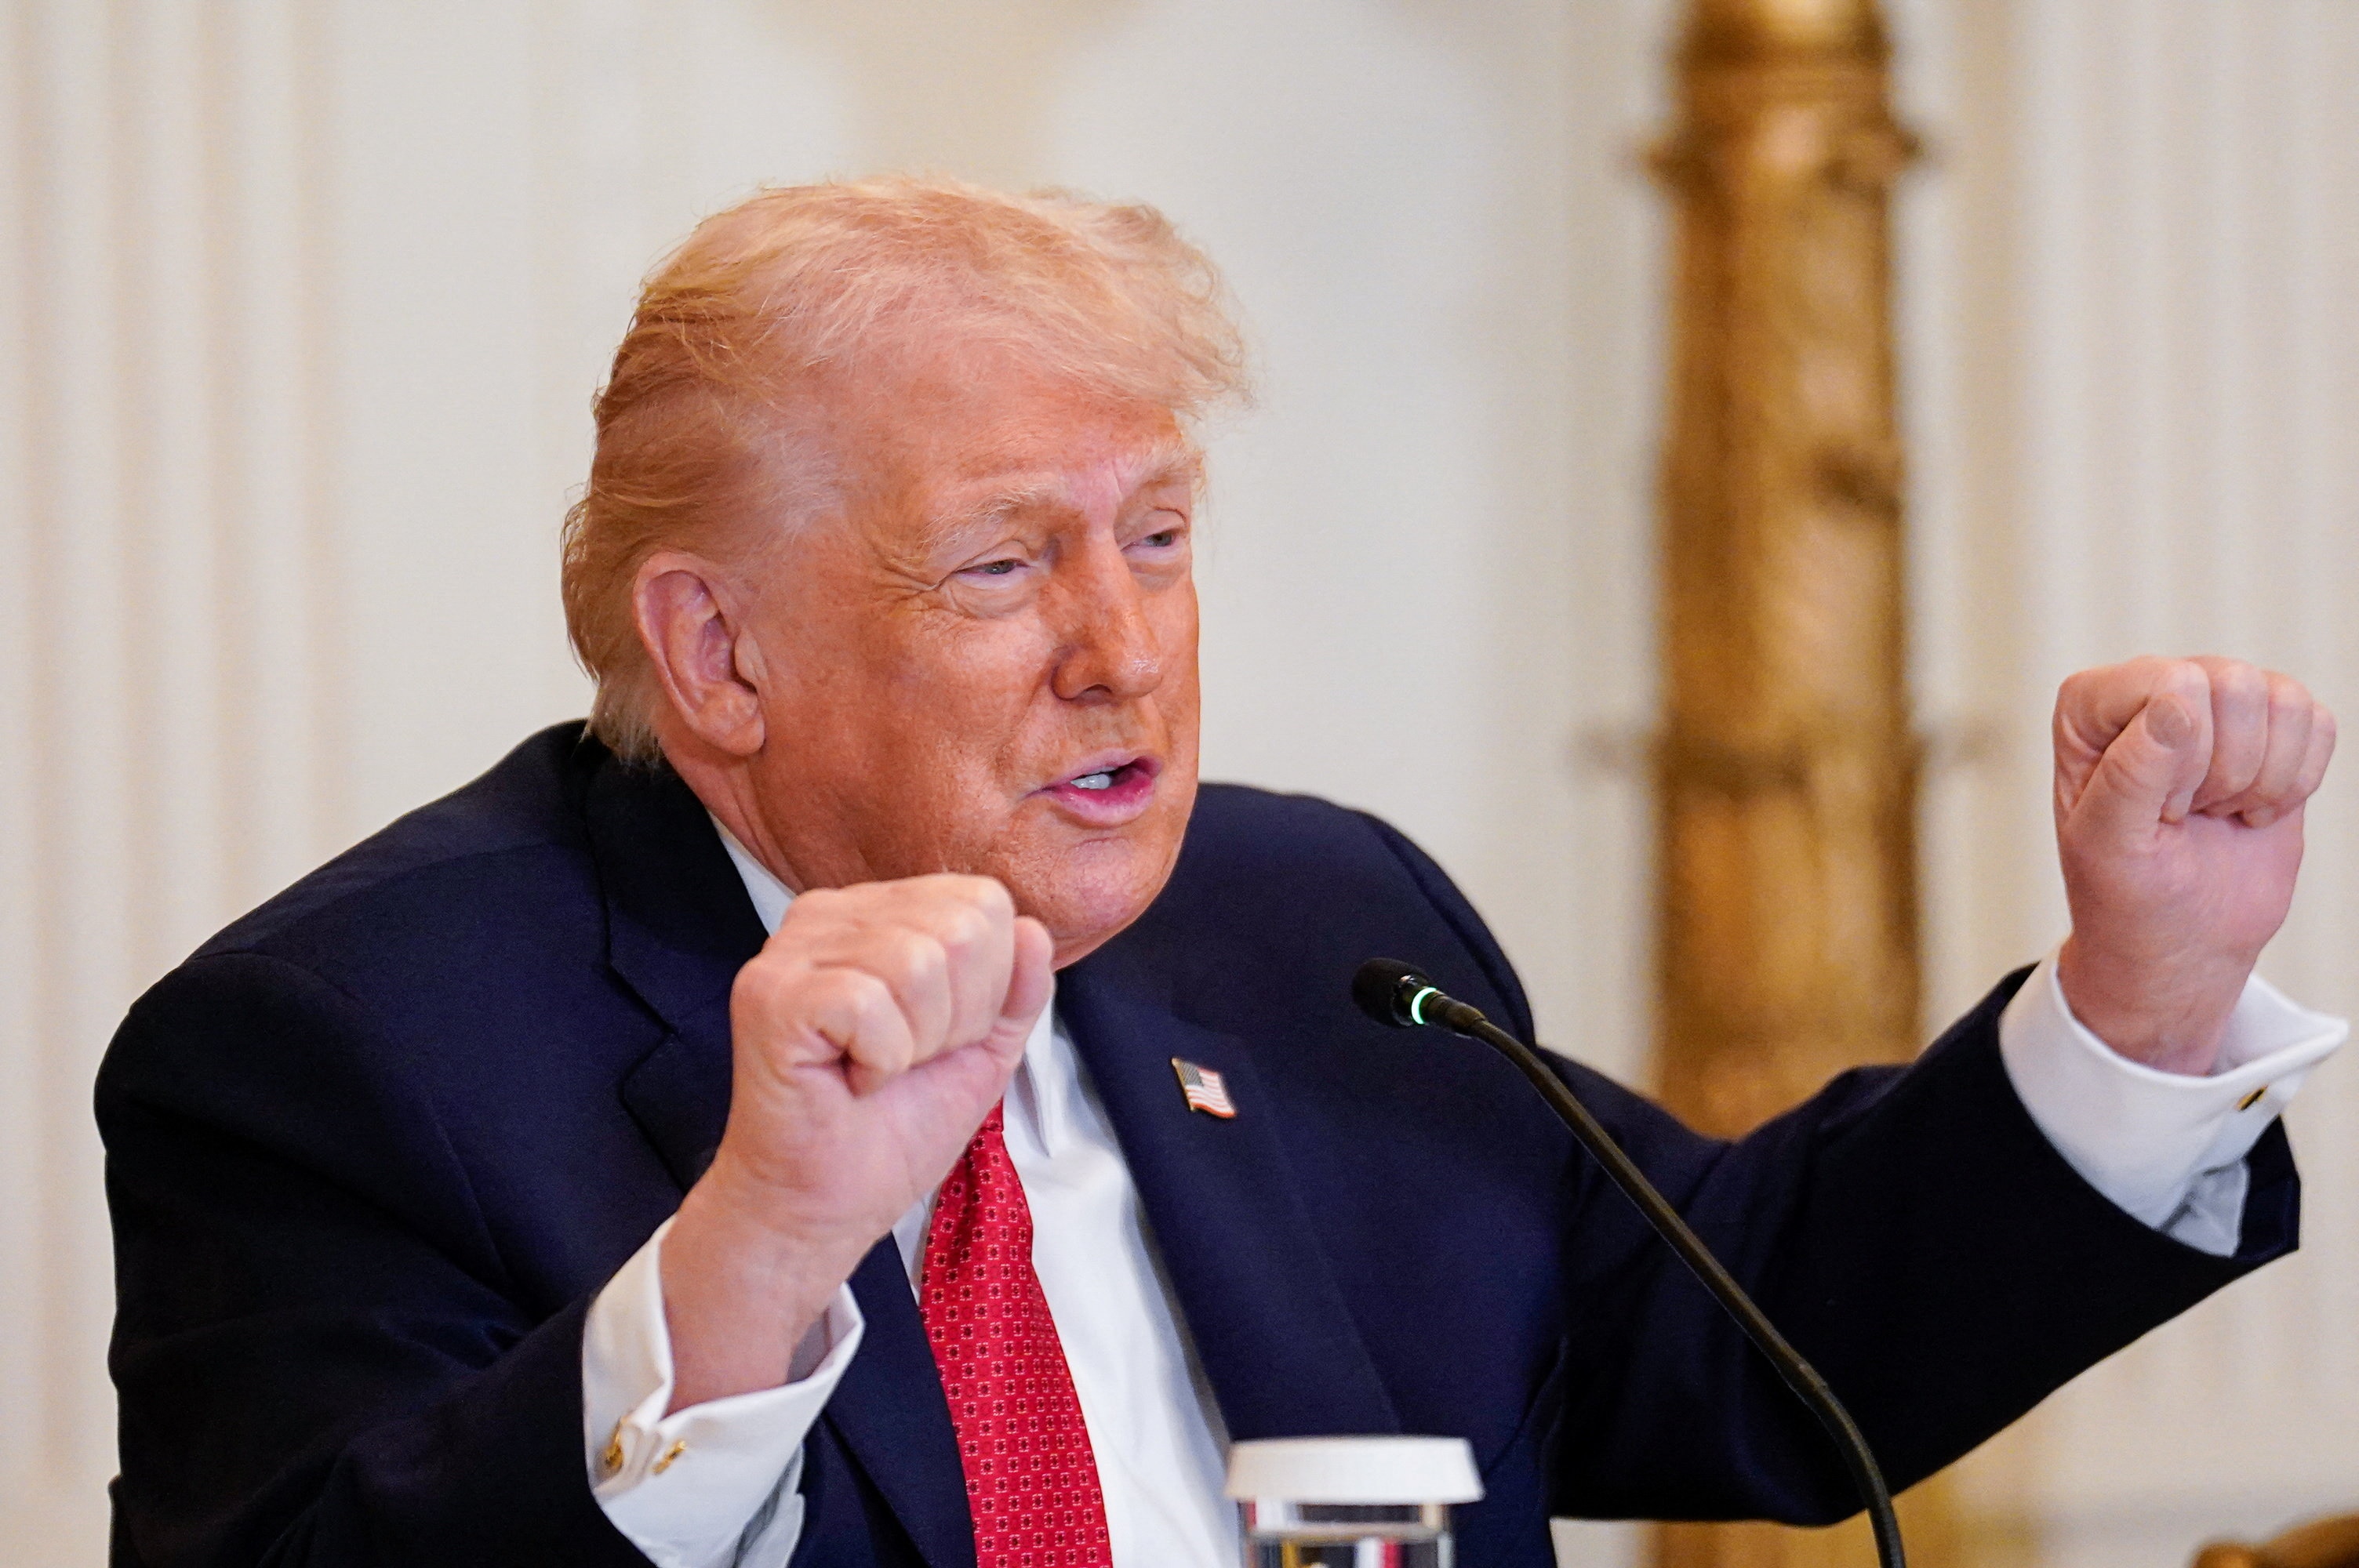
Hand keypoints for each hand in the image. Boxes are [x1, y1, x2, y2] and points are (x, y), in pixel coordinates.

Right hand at [658, 874, 1052, 1408]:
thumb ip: (1017, 989)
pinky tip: (849, 1079)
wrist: (823, 1206)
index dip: (987, 989)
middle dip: (957, 1018)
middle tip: (905, 1060)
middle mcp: (831, 913)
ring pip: (919, 961)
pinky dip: (880, 1060)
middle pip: (961, 927)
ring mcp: (792, 949)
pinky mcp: (770, 993)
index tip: (937, 1041)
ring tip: (876, 1069)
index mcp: (880, 913)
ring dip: (917, 1042)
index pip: (984, 902)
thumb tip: (1035, 929)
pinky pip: (870, 1004)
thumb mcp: (981, 1051)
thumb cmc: (891, 1129)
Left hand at [2053, 656, 2333, 1074]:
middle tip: (2188, 813)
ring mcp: (2215, 703)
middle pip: (2233, 685)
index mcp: (2090, 705)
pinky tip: (2253, 810)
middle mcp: (2152, 687)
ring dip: (2261, 778)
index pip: (2172, 683)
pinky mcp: (2270, 729)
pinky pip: (2317, 723)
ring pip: (2282, 700)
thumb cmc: (2126, 893)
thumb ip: (2132, 771)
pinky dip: (2297, 781)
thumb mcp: (2108, 844)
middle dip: (2225, 770)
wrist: (2182, 938)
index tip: (2159, 809)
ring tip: (2217, 811)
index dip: (2182, 758)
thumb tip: (2179, 704)